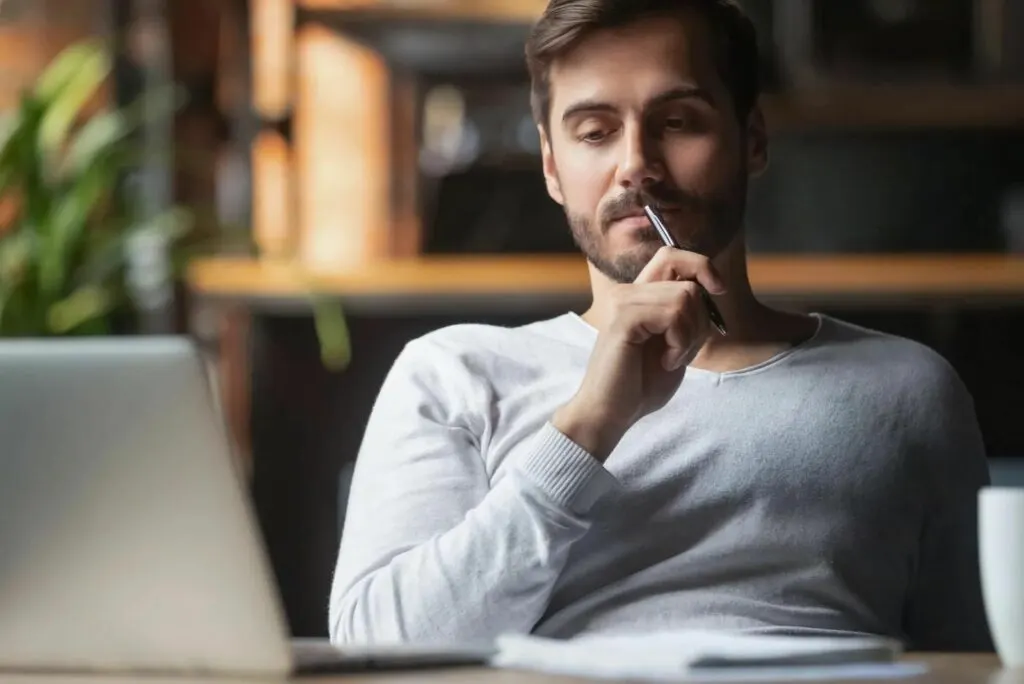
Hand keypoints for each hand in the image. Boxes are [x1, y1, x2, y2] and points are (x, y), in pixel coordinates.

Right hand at [552, 247, 726, 461]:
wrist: (611, 413)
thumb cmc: (640, 384)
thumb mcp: (674, 343)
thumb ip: (685, 314)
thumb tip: (711, 290)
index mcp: (638, 296)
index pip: (672, 255)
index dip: (701, 265)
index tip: (718, 291)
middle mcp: (627, 292)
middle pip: (687, 279)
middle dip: (700, 318)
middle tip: (683, 348)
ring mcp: (622, 302)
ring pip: (685, 297)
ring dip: (690, 335)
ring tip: (671, 358)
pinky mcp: (623, 318)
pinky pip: (674, 314)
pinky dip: (680, 342)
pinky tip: (666, 361)